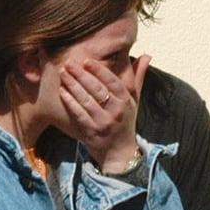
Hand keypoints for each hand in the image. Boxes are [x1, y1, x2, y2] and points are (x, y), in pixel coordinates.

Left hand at [58, 54, 149, 170]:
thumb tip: (147, 56)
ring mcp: (104, 122)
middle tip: (69, 63)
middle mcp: (116, 111)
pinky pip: (79, 115)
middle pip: (97, 89)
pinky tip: (62, 92)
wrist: (120, 153)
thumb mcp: (134, 101)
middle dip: (82, 75)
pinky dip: (70, 103)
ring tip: (63, 74)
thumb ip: (137, 78)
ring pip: (87, 100)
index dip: (99, 70)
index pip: (113, 82)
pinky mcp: (92, 132)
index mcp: (126, 101)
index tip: (87, 61)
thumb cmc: (126, 123)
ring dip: (73, 86)